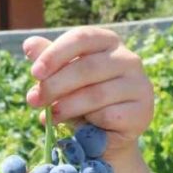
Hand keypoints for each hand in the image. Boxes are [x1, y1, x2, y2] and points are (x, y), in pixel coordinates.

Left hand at [22, 27, 154, 158]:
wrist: (104, 135)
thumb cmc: (80, 99)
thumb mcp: (61, 78)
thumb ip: (48, 62)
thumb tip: (29, 44)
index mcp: (107, 42)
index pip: (81, 38)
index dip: (55, 54)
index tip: (34, 73)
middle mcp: (128, 58)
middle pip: (86, 67)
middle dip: (54, 86)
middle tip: (33, 101)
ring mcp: (139, 84)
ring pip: (96, 94)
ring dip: (66, 107)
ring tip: (49, 117)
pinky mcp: (142, 111)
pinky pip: (108, 115)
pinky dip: (88, 123)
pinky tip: (80, 127)